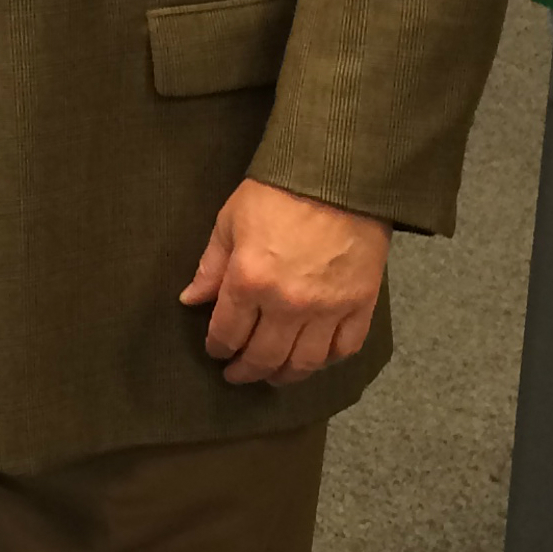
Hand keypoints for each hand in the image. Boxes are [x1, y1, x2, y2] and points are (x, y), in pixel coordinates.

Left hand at [180, 177, 389, 385]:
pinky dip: (327, 361)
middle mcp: (288, 304)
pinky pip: (343, 348)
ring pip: (303, 362)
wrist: (340, 175)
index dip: (217, 347)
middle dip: (245, 371)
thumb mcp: (230, 222)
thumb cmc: (278, 192)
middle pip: (263, 356)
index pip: (227, 332)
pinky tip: (313, 359)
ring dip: (284, 375)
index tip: (216, 350)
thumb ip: (211, 266)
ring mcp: (328, 308)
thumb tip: (191, 300)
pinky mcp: (360, 305)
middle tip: (237, 374)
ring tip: (272, 376)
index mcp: (249, 281)